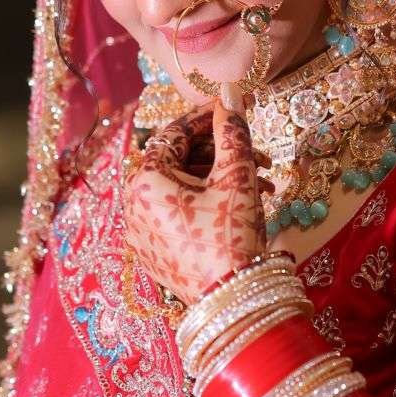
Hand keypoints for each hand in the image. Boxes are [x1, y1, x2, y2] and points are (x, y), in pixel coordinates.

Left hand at [123, 84, 266, 305]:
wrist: (232, 303)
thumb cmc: (230, 235)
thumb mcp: (237, 177)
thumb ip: (232, 131)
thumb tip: (230, 93)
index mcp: (145, 180)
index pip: (175, 133)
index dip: (207, 117)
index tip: (233, 107)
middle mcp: (133, 204)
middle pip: (179, 160)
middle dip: (221, 153)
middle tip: (259, 155)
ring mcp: (140, 232)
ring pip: (181, 187)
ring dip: (220, 179)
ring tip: (262, 186)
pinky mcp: (153, 252)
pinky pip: (177, 213)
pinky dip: (206, 202)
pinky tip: (241, 205)